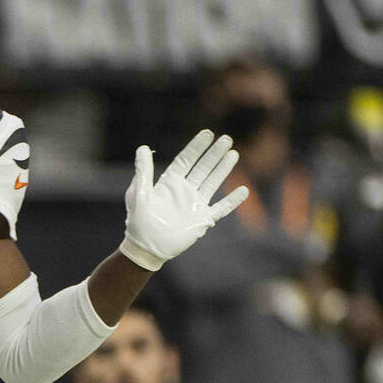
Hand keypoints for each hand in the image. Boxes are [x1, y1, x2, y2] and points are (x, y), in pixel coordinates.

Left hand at [120, 130, 248, 270]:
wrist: (145, 248)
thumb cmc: (138, 223)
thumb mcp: (139, 194)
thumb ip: (143, 172)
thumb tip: (142, 147)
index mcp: (169, 183)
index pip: (186, 160)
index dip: (196, 147)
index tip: (208, 134)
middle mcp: (184, 191)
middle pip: (202, 168)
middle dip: (214, 154)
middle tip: (226, 139)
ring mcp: (194, 205)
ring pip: (212, 182)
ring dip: (223, 169)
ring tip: (233, 153)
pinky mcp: (202, 220)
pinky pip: (220, 208)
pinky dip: (232, 201)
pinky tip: (244, 191)